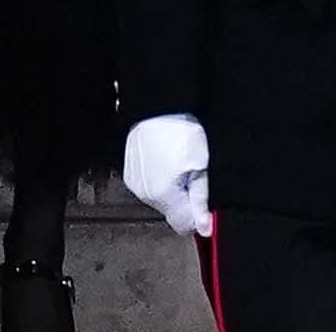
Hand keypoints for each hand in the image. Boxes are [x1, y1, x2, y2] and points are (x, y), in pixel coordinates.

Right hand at [123, 115, 210, 237]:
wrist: (157, 107)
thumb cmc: (179, 130)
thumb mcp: (200, 163)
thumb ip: (201, 199)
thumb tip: (205, 228)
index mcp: (163, 194)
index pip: (184, 226)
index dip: (197, 215)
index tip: (201, 199)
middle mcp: (146, 194)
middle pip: (172, 212)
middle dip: (184, 198)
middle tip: (190, 173)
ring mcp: (136, 184)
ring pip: (160, 200)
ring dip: (170, 189)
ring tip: (176, 163)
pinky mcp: (130, 174)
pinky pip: (149, 187)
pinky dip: (158, 179)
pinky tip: (164, 161)